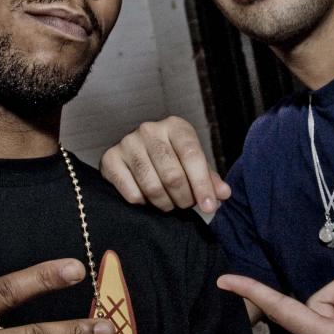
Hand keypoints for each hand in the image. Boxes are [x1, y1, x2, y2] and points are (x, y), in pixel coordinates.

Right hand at [100, 116, 230, 212]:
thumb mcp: (192, 163)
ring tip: (169, 204)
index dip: (203, 185)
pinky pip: (131, 193)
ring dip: (165, 203)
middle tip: (186, 205)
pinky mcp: (110, 159)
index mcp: (175, 126)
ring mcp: (127, 143)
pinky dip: (144, 203)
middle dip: (184, 198)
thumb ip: (209, 179)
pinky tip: (148, 199)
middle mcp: (149, 130)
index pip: (192, 156)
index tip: (209, 207)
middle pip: (173, 175)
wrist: (133, 154)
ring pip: (152, 186)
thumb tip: (224, 194)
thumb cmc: (170, 159)